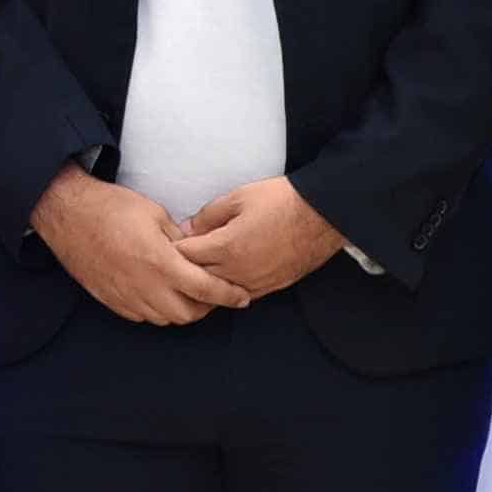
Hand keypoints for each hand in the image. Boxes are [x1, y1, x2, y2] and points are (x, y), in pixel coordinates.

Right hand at [30, 166, 251, 324]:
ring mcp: (127, 297)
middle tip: (213, 292)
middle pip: (189, 314)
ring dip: (182, 309)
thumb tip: (199, 253)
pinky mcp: (111, 301)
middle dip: (206, 307)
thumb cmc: (112, 208)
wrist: (68, 214)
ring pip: (166, 319)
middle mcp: (145, 287)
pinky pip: (143, 316)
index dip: (228, 295)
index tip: (242, 297)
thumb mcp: (156, 214)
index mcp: (161, 263)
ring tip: (187, 291)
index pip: (206, 290)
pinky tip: (160, 292)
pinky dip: (158, 310)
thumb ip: (181, 240)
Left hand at [173, 176, 346, 299]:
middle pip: (197, 279)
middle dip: (185, 268)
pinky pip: (240, 295)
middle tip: (178, 258)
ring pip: (218, 293)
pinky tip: (225, 279)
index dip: (174, 248)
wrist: (322, 215)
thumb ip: (208, 215)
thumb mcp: (239, 196)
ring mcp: (255, 282)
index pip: (185, 255)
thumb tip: (187, 228)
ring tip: (198, 272)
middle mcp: (237, 270)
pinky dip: (228, 289)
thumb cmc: (282, 200)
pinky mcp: (271, 287)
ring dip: (206, 283)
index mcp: (226, 246)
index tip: (169, 241)